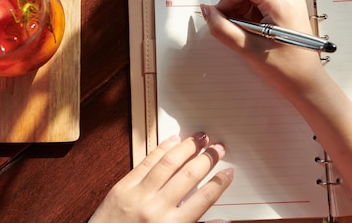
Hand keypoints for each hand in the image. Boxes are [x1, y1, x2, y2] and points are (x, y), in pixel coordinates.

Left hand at [89, 132, 232, 222]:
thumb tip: (223, 221)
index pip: (204, 199)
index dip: (219, 183)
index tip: (228, 171)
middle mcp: (156, 210)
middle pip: (189, 176)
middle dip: (207, 159)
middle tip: (218, 148)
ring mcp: (138, 196)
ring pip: (169, 163)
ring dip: (187, 147)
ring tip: (200, 137)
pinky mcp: (122, 187)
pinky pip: (146, 162)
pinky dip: (161, 148)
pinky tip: (173, 140)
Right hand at [201, 0, 325, 98]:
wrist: (307, 84)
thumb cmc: (285, 70)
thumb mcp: (248, 49)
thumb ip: (222, 28)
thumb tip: (207, 10)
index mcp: (281, 4)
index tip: (222, 17)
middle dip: (235, 6)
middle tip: (232, 29)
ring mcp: (290, 5)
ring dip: (243, 13)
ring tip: (245, 35)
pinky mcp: (289, 12)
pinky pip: (263, 5)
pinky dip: (252, 17)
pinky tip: (253, 34)